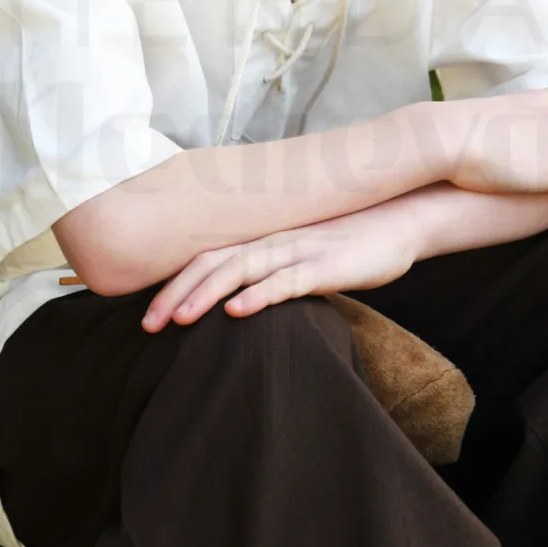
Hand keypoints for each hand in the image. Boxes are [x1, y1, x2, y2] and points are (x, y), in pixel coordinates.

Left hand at [141, 203, 418, 330]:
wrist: (401, 222)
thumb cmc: (350, 242)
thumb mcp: (304, 256)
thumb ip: (273, 271)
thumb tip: (241, 297)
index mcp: (263, 241)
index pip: (207, 259)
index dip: (174, 284)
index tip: (147, 314)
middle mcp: (272, 241)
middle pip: (213, 264)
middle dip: (176, 293)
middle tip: (146, 324)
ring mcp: (299, 251)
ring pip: (242, 269)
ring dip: (206, 294)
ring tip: (178, 319)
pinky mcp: (326, 266)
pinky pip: (287, 281)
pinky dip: (260, 295)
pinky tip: (238, 311)